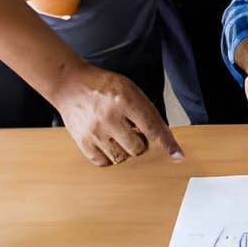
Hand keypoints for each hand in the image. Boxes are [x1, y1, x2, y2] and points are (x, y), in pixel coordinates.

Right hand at [52, 62, 182, 165]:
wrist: (70, 84)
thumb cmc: (102, 85)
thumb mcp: (129, 88)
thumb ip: (145, 109)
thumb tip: (160, 134)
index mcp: (125, 99)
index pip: (152, 126)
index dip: (167, 143)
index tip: (177, 155)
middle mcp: (110, 117)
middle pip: (137, 148)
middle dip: (140, 143)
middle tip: (133, 132)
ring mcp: (94, 131)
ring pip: (121, 157)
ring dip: (124, 151)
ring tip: (119, 137)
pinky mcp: (82, 141)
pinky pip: (102, 162)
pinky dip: (108, 157)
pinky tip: (107, 144)